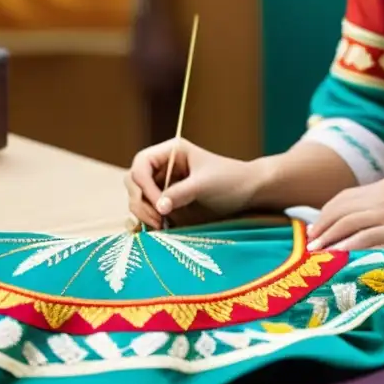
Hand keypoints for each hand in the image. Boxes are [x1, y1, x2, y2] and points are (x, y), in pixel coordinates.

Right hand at [125, 138, 262, 229]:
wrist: (249, 193)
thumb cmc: (231, 180)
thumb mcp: (205, 184)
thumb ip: (181, 193)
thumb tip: (159, 208)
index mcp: (171, 152)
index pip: (141, 164)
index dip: (145, 185)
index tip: (160, 206)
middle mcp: (163, 167)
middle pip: (134, 182)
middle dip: (140, 202)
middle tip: (158, 221)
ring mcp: (163, 185)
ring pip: (137, 198)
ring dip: (142, 214)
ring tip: (161, 227)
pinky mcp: (167, 204)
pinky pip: (147, 211)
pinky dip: (146, 221)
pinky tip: (154, 231)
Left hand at [306, 178, 383, 251]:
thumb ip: (378, 202)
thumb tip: (352, 216)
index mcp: (382, 187)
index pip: (344, 198)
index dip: (325, 213)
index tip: (315, 226)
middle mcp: (382, 199)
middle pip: (341, 211)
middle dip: (322, 226)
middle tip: (309, 241)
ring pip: (349, 225)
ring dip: (329, 239)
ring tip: (317, 252)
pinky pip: (365, 241)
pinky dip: (347, 248)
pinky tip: (338, 256)